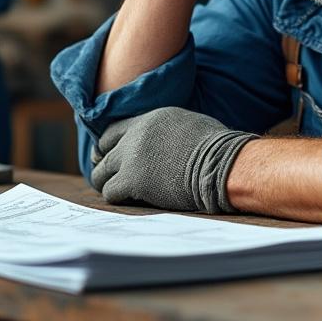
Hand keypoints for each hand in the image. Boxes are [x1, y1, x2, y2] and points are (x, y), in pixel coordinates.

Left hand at [90, 106, 256, 212]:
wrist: (221, 164)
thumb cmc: (216, 149)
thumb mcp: (186, 126)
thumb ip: (166, 131)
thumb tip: (165, 143)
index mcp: (149, 119)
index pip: (112, 131)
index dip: (109, 148)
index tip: (113, 159)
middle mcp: (135, 135)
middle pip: (101, 152)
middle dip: (106, 167)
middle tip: (114, 179)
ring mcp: (131, 157)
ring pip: (100, 174)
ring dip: (109, 184)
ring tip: (122, 193)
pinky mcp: (133, 180)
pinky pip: (110, 192)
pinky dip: (117, 198)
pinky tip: (131, 201)